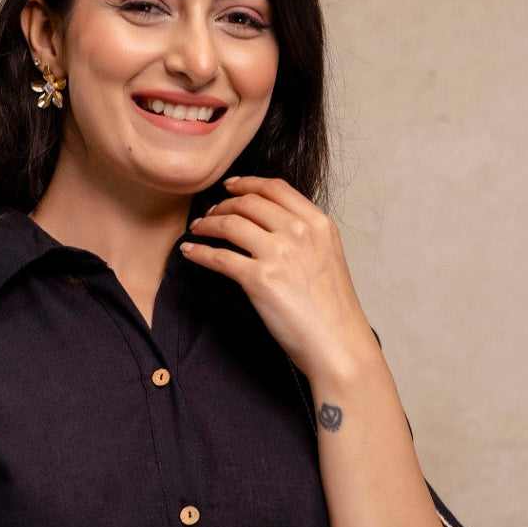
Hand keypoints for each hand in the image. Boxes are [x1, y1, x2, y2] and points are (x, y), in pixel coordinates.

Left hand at [181, 176, 378, 381]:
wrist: (338, 343)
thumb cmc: (333, 310)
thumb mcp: (328, 257)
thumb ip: (304, 236)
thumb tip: (271, 227)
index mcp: (318, 223)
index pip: (275, 188)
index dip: (246, 183)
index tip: (229, 186)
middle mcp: (299, 232)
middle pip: (248, 203)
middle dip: (222, 205)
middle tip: (209, 214)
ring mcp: (279, 254)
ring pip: (229, 224)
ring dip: (206, 224)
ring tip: (197, 230)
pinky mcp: (260, 279)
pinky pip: (218, 257)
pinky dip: (199, 252)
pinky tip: (189, 252)